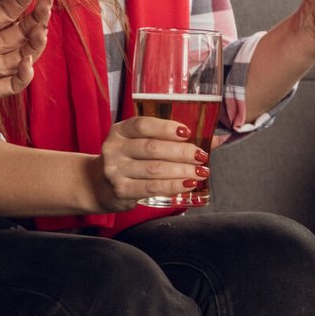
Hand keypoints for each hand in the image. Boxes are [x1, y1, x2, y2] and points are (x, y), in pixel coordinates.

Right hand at [88, 115, 208, 210]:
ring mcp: (115, 170)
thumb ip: (173, 140)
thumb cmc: (129, 160)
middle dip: (182, 152)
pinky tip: (188, 184)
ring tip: (200, 172)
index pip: (143, 125)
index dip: (166, 127)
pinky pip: (151, 187)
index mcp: (120, 131)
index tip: (188, 132)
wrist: (97, 185)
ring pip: (154, 169)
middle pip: (152, 148)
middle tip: (202, 156)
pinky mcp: (120, 190)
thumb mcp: (142, 144)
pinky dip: (173, 186)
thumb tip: (217, 139)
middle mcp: (114, 148)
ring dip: (182, 171)